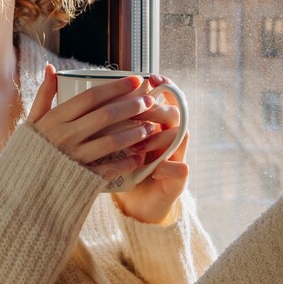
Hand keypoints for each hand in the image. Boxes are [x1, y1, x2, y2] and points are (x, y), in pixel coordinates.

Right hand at [27, 65, 157, 182]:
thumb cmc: (29, 149)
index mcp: (55, 119)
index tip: (136, 81)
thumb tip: (51, 68)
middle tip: (150, 101)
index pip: (91, 97)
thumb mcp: (32, 120)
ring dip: (134, 133)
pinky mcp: (81, 177)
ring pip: (111, 142)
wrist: (20, 186)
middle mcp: (66, 136)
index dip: (116, 87)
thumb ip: (44, 95)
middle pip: (105, 116)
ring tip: (151, 126)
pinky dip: (126, 163)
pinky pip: (109, 169)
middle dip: (131, 107)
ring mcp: (74, 157)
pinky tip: (140, 156)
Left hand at [112, 75, 189, 223]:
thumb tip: (101, 93)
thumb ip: (113, 119)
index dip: (163, 86)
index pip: (165, 98)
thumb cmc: (123, 169)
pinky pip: (180, 169)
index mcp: (156, 125)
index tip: (150, 78)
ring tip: (140, 145)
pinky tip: (156, 170)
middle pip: (173, 113)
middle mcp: (170, 138)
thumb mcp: (115, 143)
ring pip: (179, 137)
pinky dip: (168, 167)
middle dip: (156, 111)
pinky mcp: (178, 180)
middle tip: (140, 112)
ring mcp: (176, 158)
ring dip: (159, 139)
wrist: (136, 205)